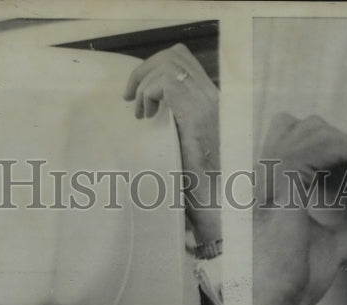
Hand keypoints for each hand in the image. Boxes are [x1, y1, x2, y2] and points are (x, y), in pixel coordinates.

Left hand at [124, 43, 219, 242]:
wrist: (215, 208)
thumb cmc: (199, 186)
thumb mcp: (184, 148)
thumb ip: (174, 125)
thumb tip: (149, 110)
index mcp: (212, 104)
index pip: (186, 62)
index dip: (157, 68)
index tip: (137, 95)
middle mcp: (213, 99)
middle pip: (177, 54)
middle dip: (146, 69)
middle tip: (131, 98)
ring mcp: (206, 104)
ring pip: (170, 63)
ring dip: (147, 83)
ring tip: (140, 112)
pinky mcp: (196, 113)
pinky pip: (165, 82)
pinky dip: (149, 96)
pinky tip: (146, 119)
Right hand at [253, 113, 346, 304]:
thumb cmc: (288, 286)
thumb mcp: (332, 249)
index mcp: (266, 191)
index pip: (288, 140)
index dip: (330, 141)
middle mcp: (260, 180)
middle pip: (295, 126)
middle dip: (338, 137)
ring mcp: (266, 182)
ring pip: (308, 132)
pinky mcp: (279, 189)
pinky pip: (315, 150)